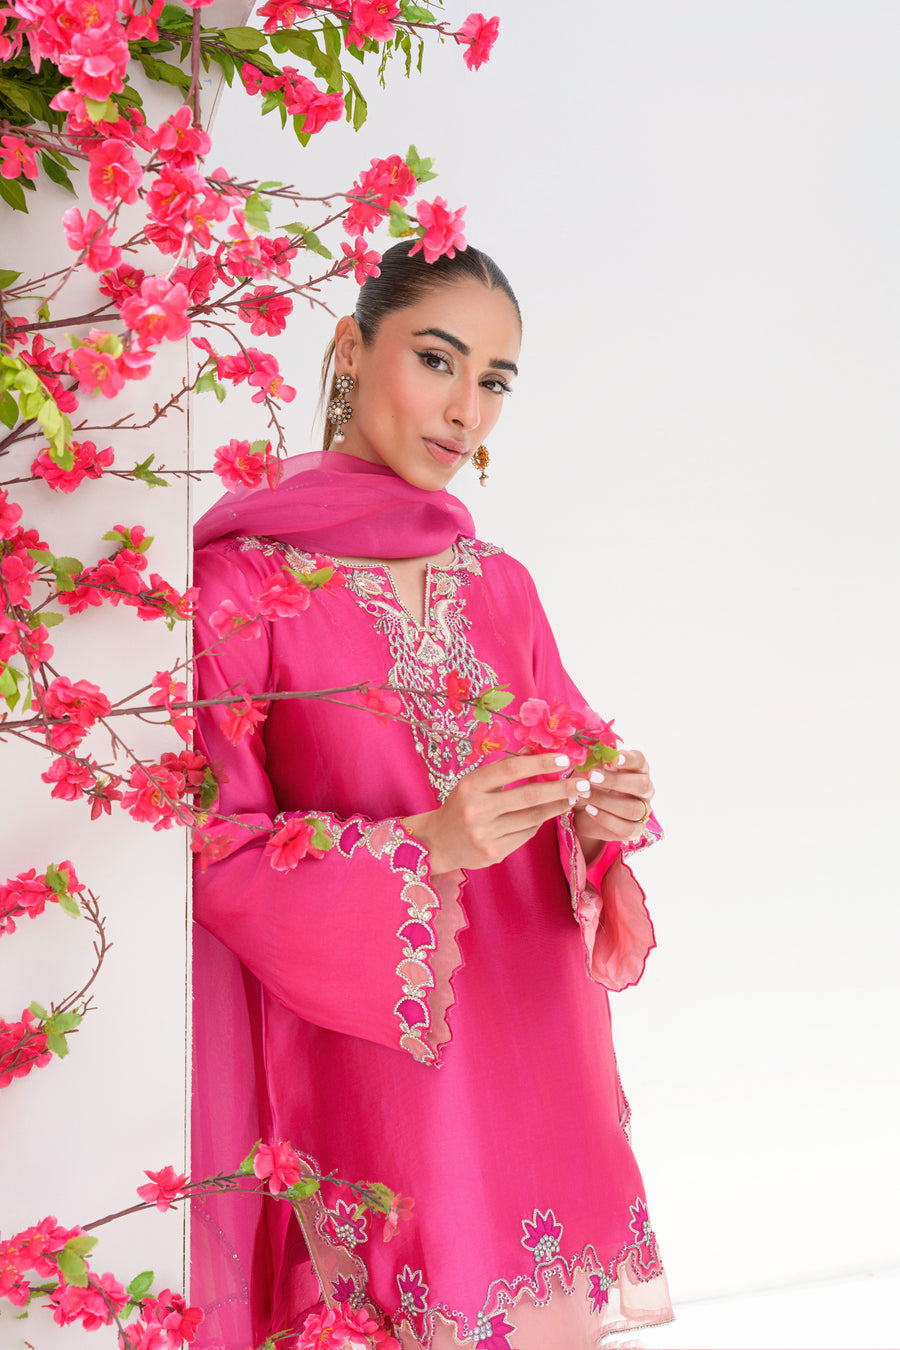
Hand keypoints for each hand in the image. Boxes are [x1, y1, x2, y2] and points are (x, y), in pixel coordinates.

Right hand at [402, 751, 578, 872]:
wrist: (436, 843)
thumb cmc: (460, 806)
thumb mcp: (474, 783)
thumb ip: (504, 768)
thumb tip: (535, 748)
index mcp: (469, 786)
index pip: (510, 769)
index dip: (539, 763)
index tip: (564, 758)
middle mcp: (476, 810)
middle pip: (528, 796)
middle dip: (560, 788)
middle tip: (582, 783)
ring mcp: (484, 834)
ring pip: (532, 818)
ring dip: (556, 807)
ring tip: (571, 798)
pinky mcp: (493, 853)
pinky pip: (526, 835)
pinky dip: (538, 823)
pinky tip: (545, 815)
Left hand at [568, 749, 653, 865]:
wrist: (581, 810)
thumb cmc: (588, 782)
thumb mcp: (587, 767)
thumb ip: (592, 758)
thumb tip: (590, 748)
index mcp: (637, 768)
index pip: (640, 761)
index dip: (628, 759)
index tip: (612, 758)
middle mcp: (645, 789)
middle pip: (642, 785)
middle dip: (616, 781)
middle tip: (591, 777)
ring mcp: (643, 811)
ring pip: (633, 808)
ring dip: (606, 801)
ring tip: (584, 795)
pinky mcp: (635, 830)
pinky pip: (628, 829)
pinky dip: (607, 820)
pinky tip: (590, 810)